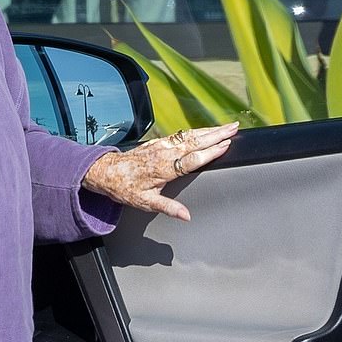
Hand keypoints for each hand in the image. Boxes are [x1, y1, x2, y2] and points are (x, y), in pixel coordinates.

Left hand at [81, 122, 237, 221]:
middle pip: (195, 141)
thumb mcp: (146, 203)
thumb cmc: (125, 188)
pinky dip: (197, 131)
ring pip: (190, 135)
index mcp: (164, 169)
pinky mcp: (159, 142)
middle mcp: (164, 153)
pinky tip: (206, 130)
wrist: (107, 172)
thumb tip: (186, 216)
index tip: (226, 144)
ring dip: (210, 130)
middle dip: (217, 134)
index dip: (210, 152)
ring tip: (228, 126)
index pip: (192, 159)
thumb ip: (168, 208)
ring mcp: (162, 145)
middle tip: (235, 129)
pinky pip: (181, 134)